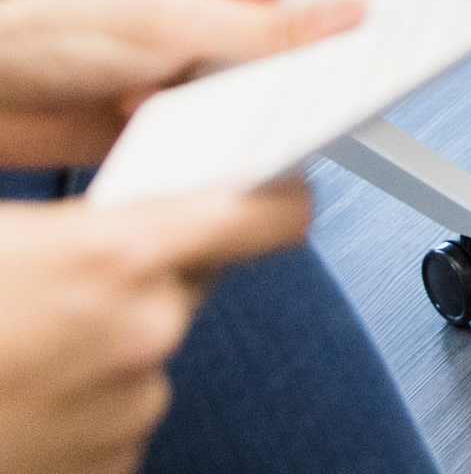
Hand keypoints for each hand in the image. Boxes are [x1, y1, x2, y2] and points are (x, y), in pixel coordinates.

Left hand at [0, 0, 354, 165]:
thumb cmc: (57, 30)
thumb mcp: (171, 19)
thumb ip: (263, 25)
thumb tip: (348, 11)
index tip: (411, 22)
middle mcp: (239, 24)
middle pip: (320, 49)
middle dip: (325, 71)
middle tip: (332, 86)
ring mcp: (218, 76)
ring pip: (282, 103)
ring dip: (262, 116)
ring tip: (234, 114)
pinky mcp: (196, 125)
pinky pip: (238, 144)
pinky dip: (227, 150)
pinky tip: (202, 143)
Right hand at [0, 182, 314, 472]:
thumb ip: (79, 214)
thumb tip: (136, 198)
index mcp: (117, 256)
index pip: (267, 216)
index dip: (275, 200)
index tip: (273, 194)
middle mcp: (143, 332)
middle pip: (194, 285)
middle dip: (150, 276)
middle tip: (72, 281)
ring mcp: (129, 408)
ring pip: (148, 355)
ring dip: (106, 347)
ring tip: (22, 348)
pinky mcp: (110, 468)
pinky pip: (118, 421)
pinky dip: (83, 408)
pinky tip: (22, 398)